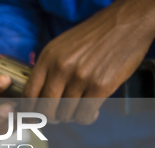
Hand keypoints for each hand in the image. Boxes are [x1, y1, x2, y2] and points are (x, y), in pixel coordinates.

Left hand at [21, 0, 154, 123]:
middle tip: (59, 116)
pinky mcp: (100, 86)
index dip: (30, 111)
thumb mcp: (61, 47)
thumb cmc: (94, 37)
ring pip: (65, 114)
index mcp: (48, 58)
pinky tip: (91, 112)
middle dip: (52, 118)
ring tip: (79, 109)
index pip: (29, 94)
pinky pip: (84, 115)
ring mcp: (80, 77)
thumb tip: (37, 98)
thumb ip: (48, 69)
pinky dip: (86, 118)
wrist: (126, 23)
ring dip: (71, 117)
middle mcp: (61, 68)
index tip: (34, 118)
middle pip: (45, 109)